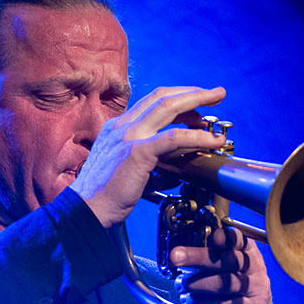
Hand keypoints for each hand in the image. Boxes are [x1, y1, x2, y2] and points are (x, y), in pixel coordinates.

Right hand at [69, 87, 226, 227]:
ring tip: (217, 104)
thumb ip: (150, 165)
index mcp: (117, 128)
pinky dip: (197, 136)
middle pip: (162, 97)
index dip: (177, 99)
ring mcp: (128, 136)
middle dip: (192, 92)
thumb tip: (173, 172)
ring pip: (168, 107)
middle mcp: (122, 126)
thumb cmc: (105, 197)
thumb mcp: (128, 172)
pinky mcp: (137, 152)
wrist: (86, 211)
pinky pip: (174, 137)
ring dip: (197, 102)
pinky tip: (212, 140)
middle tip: (215, 94)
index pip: (151, 103)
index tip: (196, 104)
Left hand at [171, 227, 271, 303]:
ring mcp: (254, 291)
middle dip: (199, 256)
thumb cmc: (237, 285)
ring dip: (198, 282)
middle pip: (228, 260)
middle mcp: (255, 269)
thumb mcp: (230, 266)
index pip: (240, 240)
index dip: (227, 237)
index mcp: (249, 253)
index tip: (213, 237)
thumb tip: (183, 248)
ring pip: (224, 283)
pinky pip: (223, 303)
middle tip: (176, 256)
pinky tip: (190, 299)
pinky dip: (202, 300)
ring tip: (182, 283)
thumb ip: (213, 254)